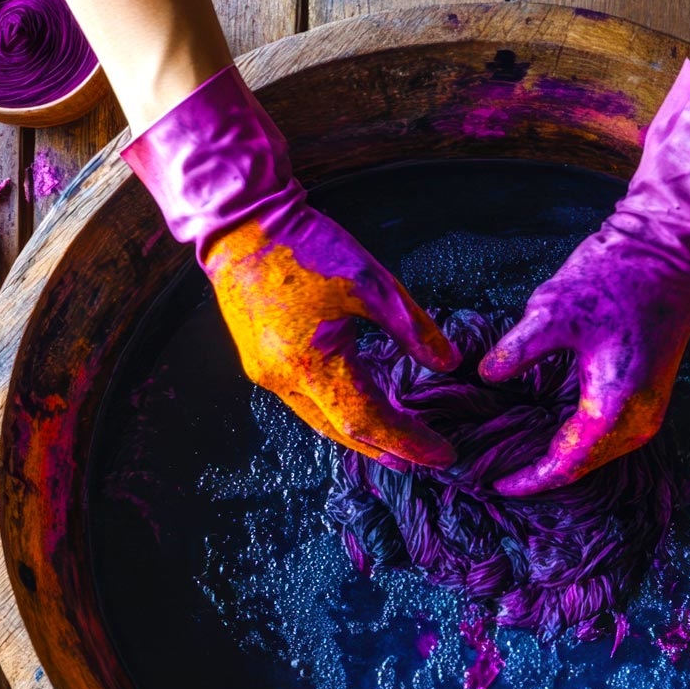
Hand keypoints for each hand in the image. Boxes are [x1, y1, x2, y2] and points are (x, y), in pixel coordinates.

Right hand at [122, 65, 459, 466]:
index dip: (409, 441)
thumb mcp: (371, 282)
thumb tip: (449, 363)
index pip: (370, 421)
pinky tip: (356, 411)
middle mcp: (285, 381)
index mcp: (313, 364)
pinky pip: (305, 404)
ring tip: (396, 448)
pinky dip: (336, 415)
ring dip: (361, 438)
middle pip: (344, 433)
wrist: (240, 226)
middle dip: (388, 450)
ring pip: (321, 422)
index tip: (443, 454)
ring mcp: (267, 375)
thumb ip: (412, 328)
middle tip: (425, 462)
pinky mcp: (260, 364)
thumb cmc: (306, 247)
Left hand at [479, 225, 689, 494]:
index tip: (494, 483)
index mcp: (613, 409)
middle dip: (542, 474)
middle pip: (583, 466)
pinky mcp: (649, 395)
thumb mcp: (550, 312)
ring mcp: (649, 410)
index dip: (529, 479)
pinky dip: (579, 440)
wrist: (668, 250)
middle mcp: (638, 421)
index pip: (565, 465)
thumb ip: (515, 352)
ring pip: (597, 453)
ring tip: (519, 458)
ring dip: (561, 458)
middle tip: (497, 473)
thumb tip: (485, 376)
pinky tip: (549, 432)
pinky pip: (609, 435)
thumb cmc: (614, 277)